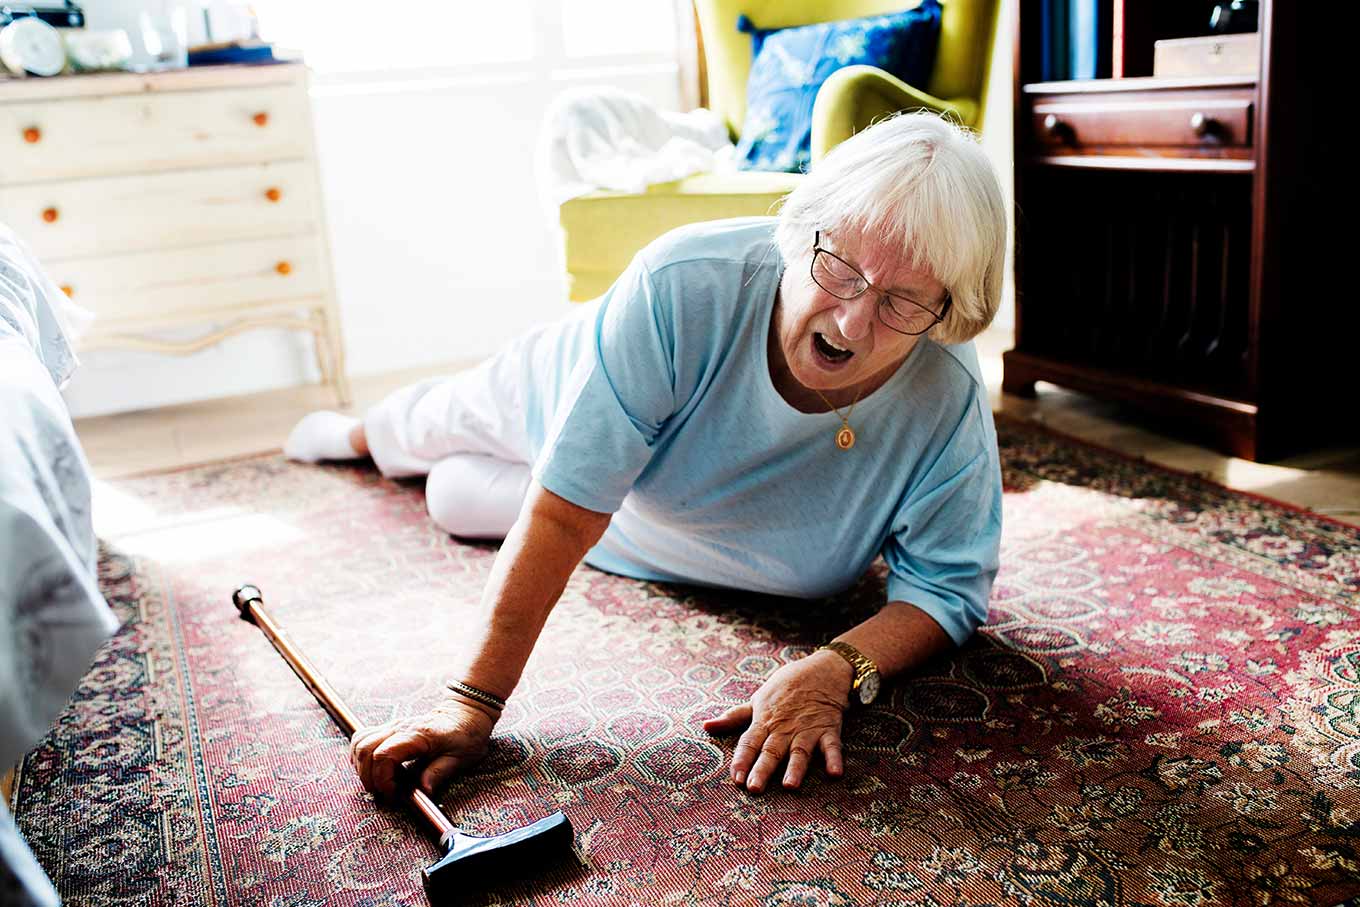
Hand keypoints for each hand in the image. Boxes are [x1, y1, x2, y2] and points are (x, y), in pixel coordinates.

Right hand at [349, 696, 496, 798]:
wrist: (466, 714)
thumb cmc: (466, 735)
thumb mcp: (460, 758)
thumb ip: (439, 773)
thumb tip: (424, 791)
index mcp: (418, 735)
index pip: (384, 755)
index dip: (383, 779)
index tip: (393, 794)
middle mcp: (401, 727)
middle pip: (366, 749)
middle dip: (368, 777)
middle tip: (384, 793)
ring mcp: (393, 726)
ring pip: (360, 742)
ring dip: (361, 766)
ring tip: (377, 783)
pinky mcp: (389, 728)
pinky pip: (363, 738)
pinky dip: (360, 755)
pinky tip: (371, 769)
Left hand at [701, 650, 851, 793]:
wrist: (821, 669)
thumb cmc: (785, 686)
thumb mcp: (757, 699)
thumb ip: (733, 717)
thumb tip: (706, 726)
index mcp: (765, 721)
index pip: (750, 742)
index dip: (742, 759)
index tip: (735, 778)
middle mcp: (785, 728)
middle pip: (772, 751)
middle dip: (762, 769)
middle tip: (754, 788)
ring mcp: (807, 729)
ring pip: (800, 751)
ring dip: (795, 768)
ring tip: (790, 785)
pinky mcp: (828, 729)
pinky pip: (832, 746)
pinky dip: (835, 759)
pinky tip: (835, 773)